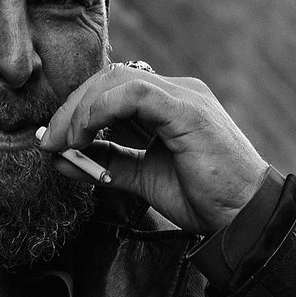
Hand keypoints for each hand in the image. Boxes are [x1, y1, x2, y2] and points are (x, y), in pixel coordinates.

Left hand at [39, 63, 268, 234]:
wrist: (244, 218)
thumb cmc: (202, 198)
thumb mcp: (142, 179)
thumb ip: (105, 164)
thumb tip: (61, 158)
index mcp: (167, 104)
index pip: (111, 89)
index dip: (77, 109)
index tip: (53, 140)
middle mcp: (175, 92)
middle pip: (108, 78)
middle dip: (72, 107)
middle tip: (51, 141)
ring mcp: (183, 96)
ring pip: (117, 79)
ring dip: (81, 109)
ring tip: (65, 140)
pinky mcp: (187, 110)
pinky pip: (135, 93)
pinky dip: (101, 110)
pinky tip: (86, 134)